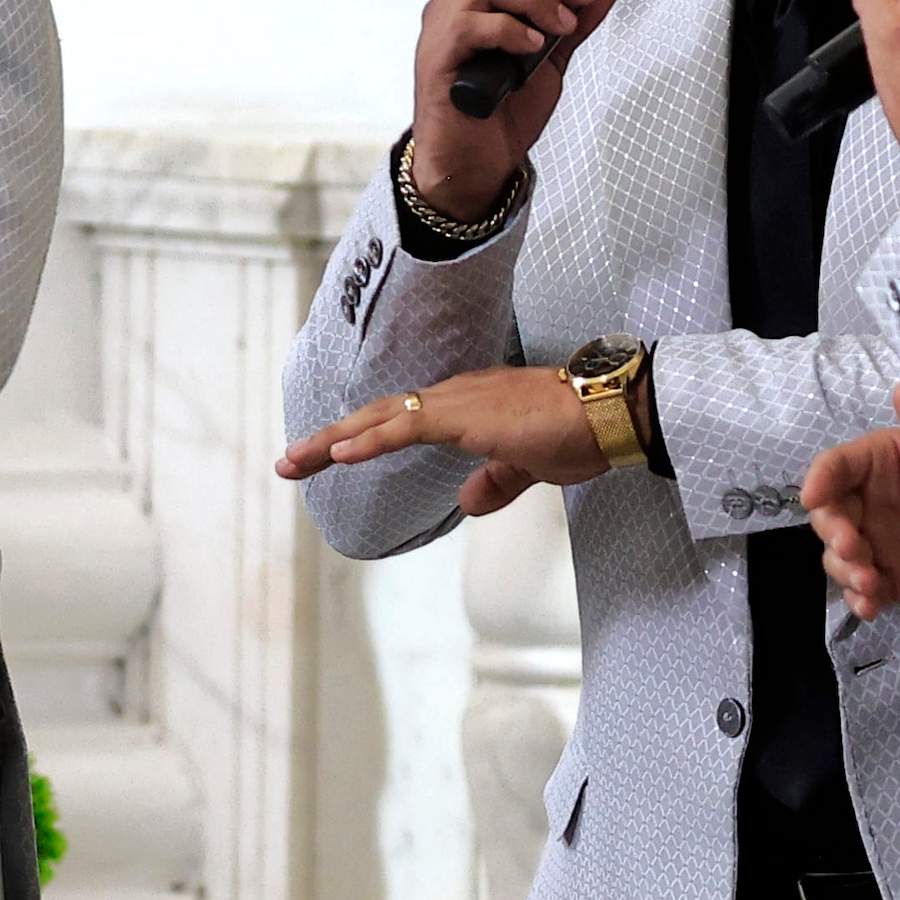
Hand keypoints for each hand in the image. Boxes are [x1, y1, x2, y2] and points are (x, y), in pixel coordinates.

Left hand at [278, 367, 614, 521]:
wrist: (610, 412)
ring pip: (381, 418)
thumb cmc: (580, 433)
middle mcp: (454, 397)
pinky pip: (406, 427)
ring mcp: (457, 403)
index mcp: (467, 407)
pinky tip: (339, 455)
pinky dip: (369, 441)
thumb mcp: (530, 466)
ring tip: (293, 461)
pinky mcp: (465, 416)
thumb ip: (497, 481)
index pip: (402, 420)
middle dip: (330, 439)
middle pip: (379, 415)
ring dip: (334, 441)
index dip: (362, 437)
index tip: (326, 456)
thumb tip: (468, 502)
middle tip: (288, 462)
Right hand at [404, 0, 612, 220]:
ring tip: (560, 26)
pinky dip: (510, 30)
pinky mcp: (438, 58)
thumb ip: (575, 23)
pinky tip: (532, 47)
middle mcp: (456, 3)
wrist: (476, 166)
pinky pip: (470, 25)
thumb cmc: (502, 114)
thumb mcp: (552, 61)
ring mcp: (442, 28)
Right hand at [802, 381, 899, 615]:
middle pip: (828, 518)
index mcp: (874, 464)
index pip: (833, 468)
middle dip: (833, 533)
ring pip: (839, 559)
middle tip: (853, 546)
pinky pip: (864, 592)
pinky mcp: (891, 577)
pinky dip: (861, 601)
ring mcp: (875, 543)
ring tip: (870, 580)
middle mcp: (865, 504)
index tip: (814, 497)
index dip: (819, 481)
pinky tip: (871, 605)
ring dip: (846, 571)